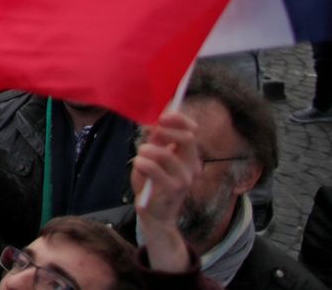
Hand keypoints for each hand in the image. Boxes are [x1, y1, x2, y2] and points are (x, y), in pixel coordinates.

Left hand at [132, 111, 202, 273]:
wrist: (155, 214)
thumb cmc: (153, 183)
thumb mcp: (154, 158)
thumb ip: (156, 141)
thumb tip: (152, 122)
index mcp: (190, 157)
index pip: (191, 132)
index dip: (178, 120)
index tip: (162, 117)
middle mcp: (192, 167)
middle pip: (185, 139)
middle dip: (163, 133)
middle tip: (148, 138)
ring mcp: (185, 179)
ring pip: (164, 153)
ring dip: (146, 150)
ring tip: (140, 157)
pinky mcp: (173, 189)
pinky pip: (152, 166)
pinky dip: (140, 162)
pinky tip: (139, 166)